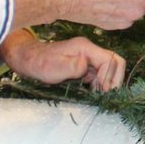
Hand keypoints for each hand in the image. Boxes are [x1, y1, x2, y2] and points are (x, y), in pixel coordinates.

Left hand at [4, 34, 126, 90]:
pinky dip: (102, 84)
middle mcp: (90, 51)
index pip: (110, 60)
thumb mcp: (53, 67)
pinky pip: (102, 74)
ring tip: (99, 95)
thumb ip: (72, 66)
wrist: (29, 59)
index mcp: (85, 48)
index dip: (110, 76)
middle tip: (105, 94)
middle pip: (115, 62)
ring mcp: (88, 58)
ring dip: (109, 83)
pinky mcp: (86, 66)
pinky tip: (94, 92)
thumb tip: (86, 66)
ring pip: (110, 69)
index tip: (103, 91)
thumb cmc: (40, 63)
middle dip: (115, 79)